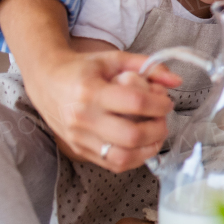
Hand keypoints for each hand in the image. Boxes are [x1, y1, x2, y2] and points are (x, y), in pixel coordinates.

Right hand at [27, 49, 180, 172]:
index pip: (136, 103)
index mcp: (91, 91)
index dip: (160, 104)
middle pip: (132, 135)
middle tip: (163, 119)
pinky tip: (142, 145)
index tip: (166, 102)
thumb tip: (177, 81)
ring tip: (155, 134)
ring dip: (148, 149)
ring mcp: (79, 137)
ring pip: (122, 156)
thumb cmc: (83, 68)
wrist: (46, 80)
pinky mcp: (79, 150)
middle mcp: (83, 118)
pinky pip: (112, 164)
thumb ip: (149, 66)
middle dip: (158, 129)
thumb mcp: (115, 59)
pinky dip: (134, 158)